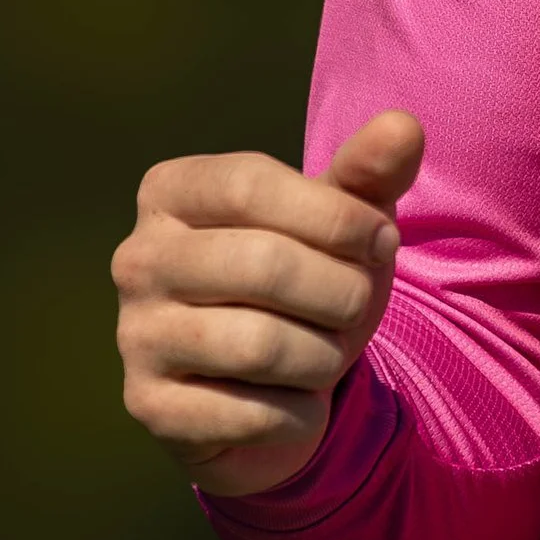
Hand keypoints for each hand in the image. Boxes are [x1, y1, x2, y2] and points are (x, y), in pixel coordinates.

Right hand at [112, 111, 424, 498]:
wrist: (274, 382)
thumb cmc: (311, 274)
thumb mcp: (344, 217)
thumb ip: (373, 169)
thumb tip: (403, 127)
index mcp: (173, 190)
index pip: (251, 185)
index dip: (336, 215)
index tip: (384, 240)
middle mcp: (138, 258)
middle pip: (261, 265)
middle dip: (341, 292)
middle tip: (359, 305)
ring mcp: (136, 335)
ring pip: (258, 345)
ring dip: (324, 356)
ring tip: (329, 353)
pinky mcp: (149, 407)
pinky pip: (249, 412)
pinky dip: (300, 412)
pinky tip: (299, 401)